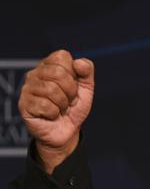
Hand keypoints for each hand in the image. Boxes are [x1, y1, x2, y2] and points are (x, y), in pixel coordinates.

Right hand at [18, 50, 94, 172]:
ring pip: (51, 89)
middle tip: (69, 100)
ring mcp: (27, 88)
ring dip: (63, 103)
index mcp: (49, 65)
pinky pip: (45, 105)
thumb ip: (87, 71)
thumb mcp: (87, 89)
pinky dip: (55, 113)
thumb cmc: (74, 108)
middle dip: (71, 90)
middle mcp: (35, 74)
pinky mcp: (24, 104)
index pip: (61, 56)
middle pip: (57, 73)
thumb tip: (78, 62)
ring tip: (60, 108)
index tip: (73, 86)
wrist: (67, 131)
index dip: (73, 74)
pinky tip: (52, 115)